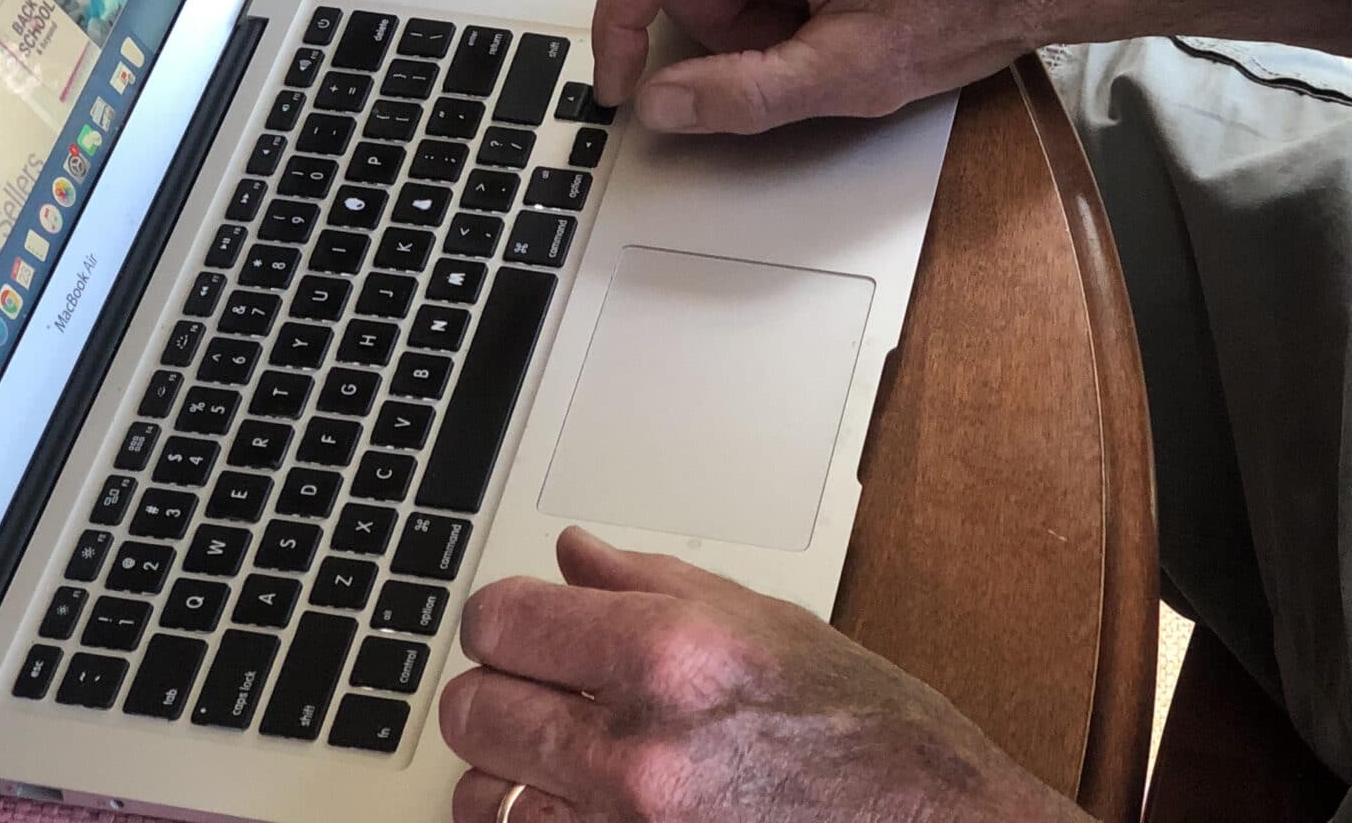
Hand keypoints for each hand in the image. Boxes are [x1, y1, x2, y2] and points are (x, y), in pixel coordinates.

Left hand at [441, 527, 1075, 822]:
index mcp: (673, 656)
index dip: (502, 620)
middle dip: (497, 695)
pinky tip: (575, 816)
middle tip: (533, 694)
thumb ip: (654, 584)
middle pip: (474, 712)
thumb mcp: (773, 628)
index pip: (501, 621)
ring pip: (486, 803)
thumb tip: (574, 556)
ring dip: (507, 780)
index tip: (516, 627)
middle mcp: (639, 752)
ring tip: (552, 767)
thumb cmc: (877, 746)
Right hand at [590, 0, 1097, 133]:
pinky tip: (830, 0)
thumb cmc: (965, 4)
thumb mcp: (852, 73)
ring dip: (750, 7)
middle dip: (722, 22)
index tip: (621, 85)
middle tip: (797, 51)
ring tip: (827, 25)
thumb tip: (660, 104)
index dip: (620, 25)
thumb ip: (744, 93)